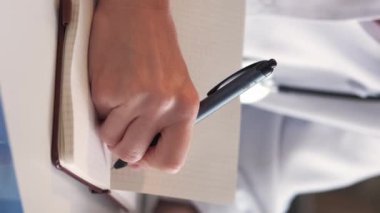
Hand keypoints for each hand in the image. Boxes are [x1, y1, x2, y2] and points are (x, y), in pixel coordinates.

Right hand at [89, 0, 198, 172]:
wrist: (136, 10)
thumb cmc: (155, 44)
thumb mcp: (174, 86)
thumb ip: (163, 124)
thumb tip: (141, 156)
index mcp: (186, 107)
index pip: (172, 160)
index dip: (152, 162)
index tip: (144, 155)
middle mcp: (164, 105)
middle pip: (133, 155)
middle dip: (123, 145)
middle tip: (125, 125)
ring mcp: (136, 99)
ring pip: (112, 141)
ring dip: (110, 126)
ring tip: (120, 101)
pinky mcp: (109, 91)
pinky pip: (98, 117)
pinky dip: (101, 106)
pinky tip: (112, 85)